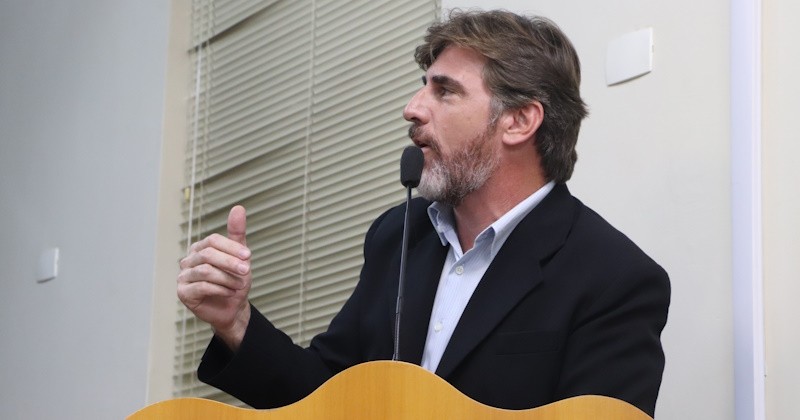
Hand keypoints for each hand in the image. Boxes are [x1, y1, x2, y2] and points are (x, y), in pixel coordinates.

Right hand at [178, 205, 251, 350]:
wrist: (233, 308)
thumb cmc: (235, 281)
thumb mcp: (240, 256)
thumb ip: (237, 233)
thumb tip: (238, 208)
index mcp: (200, 248)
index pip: (212, 240)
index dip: (231, 248)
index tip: (248, 256)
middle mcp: (189, 260)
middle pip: (208, 255)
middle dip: (230, 263)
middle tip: (246, 271)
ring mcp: (183, 276)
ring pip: (205, 271)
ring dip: (227, 278)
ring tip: (239, 285)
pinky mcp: (183, 292)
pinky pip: (201, 286)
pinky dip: (220, 289)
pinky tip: (230, 292)